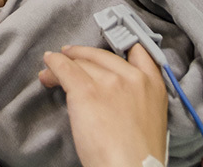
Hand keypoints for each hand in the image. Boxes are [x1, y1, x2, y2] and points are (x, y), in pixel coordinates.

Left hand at [40, 44, 167, 166]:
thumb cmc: (139, 156)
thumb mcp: (151, 120)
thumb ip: (139, 99)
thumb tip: (116, 96)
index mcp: (153, 85)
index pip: (138, 52)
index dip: (120, 47)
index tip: (107, 52)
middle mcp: (132, 77)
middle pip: (102, 57)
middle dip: (83, 57)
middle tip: (70, 58)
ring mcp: (109, 82)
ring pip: (81, 63)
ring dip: (64, 65)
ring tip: (51, 70)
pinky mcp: (86, 91)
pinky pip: (65, 69)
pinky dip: (54, 65)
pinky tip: (48, 65)